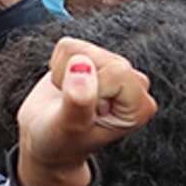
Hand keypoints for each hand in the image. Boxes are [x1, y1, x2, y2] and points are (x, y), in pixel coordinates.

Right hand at [15, 39, 157, 185]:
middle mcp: (134, 86)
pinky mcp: (95, 58)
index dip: (89, 88)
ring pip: (81, 48)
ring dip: (63, 71)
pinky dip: (57, 64)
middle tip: (73, 105)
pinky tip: (65, 85)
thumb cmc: (60, 141)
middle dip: (74, 78)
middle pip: (100, 57)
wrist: (46, 138)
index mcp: (139, 107)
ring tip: (68, 97)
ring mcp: (115, 70)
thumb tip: (81, 66)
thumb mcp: (69, 128)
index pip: (116, 72)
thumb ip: (78, 102)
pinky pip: (68, 45)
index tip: (82, 111)